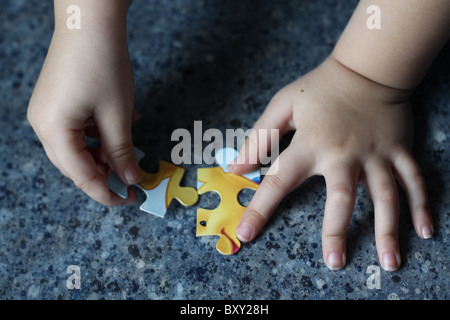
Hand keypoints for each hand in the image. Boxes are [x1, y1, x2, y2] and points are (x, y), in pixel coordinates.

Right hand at [27, 28, 140, 205]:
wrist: (90, 20)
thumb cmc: (103, 64)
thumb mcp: (117, 115)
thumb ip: (123, 152)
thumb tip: (131, 180)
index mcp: (53, 132)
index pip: (82, 177)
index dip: (108, 193)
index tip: (130, 200)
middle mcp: (43, 125)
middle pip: (76, 164)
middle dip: (106, 174)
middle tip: (133, 180)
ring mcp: (48, 112)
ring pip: (79, 147)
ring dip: (106, 153)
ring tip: (130, 151)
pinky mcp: (57, 102)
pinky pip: (79, 129)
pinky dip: (101, 134)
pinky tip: (121, 127)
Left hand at [229, 57, 432, 270]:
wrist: (366, 69)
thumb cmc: (320, 88)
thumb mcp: (283, 105)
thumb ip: (259, 137)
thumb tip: (236, 167)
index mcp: (311, 144)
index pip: (279, 181)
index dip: (260, 209)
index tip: (246, 235)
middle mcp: (344, 154)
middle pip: (342, 197)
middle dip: (337, 230)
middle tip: (334, 262)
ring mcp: (375, 154)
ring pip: (385, 195)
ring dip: (389, 229)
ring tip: (390, 262)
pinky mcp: (398, 151)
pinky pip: (413, 179)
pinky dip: (422, 204)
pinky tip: (425, 231)